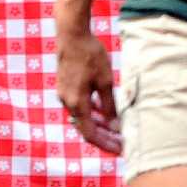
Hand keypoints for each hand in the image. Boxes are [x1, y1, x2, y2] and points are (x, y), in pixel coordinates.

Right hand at [56, 24, 122, 154]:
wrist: (72, 36)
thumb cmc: (90, 56)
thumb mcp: (105, 80)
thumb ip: (110, 104)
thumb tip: (115, 125)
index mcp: (77, 104)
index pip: (90, 133)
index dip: (105, 144)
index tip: (120, 150)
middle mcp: (67, 103)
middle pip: (86, 128)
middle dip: (104, 137)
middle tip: (122, 143)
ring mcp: (65, 95)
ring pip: (83, 117)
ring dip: (99, 125)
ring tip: (117, 131)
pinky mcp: (66, 88)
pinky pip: (80, 106)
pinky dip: (93, 112)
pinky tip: (106, 112)